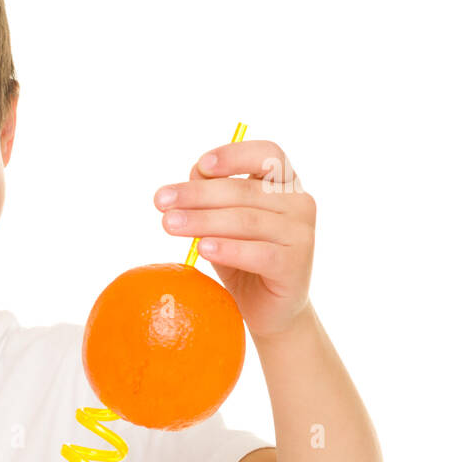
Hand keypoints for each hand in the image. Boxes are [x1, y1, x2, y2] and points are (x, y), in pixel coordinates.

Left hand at [153, 140, 314, 338]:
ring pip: (247, 221)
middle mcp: (299, 203)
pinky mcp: (296, 264)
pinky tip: (203, 248)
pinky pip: (259, 253)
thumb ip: (213, 194)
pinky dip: (228, 249)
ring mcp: (301, 233)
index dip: (234, 155)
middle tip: (161, 201)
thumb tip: (196, 171)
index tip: (201, 166)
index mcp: (284, 184)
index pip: (267, 154)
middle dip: (197, 195)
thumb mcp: (222, 221)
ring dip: (203, 220)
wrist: (268, 307)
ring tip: (169, 224)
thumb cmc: (242, 255)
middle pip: (245, 191)